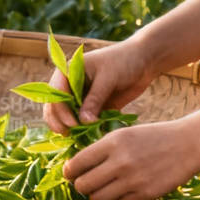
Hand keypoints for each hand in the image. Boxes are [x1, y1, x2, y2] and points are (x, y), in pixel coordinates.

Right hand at [42, 37, 157, 134]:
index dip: (60, 110)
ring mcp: (81, 98)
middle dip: (60, 122)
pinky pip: (85, 122)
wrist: (144, 61)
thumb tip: (83, 121)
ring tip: (80, 138)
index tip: (73, 123)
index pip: (55, 94)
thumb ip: (95, 99)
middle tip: (71, 134)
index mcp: (68, 72)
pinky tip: (90, 138)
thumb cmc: (124, 61)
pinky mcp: (93, 108)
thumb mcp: (108, 78)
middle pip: (56, 108)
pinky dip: (85, 130)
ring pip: (68, 117)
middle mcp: (70, 86)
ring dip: (71, 128)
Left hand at [60, 118, 199, 199]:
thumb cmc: (154, 136)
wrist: (188, 144)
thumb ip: (102, 148)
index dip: (69, 172)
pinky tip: (120, 194)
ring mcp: (133, 180)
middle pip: (83, 185)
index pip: (77, 164)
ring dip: (97, 197)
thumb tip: (77, 167)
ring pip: (98, 199)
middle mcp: (119, 162)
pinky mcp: (145, 194)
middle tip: (86, 184)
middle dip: (81, 187)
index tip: (70, 174)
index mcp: (112, 142)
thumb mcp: (125, 133)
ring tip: (103, 190)